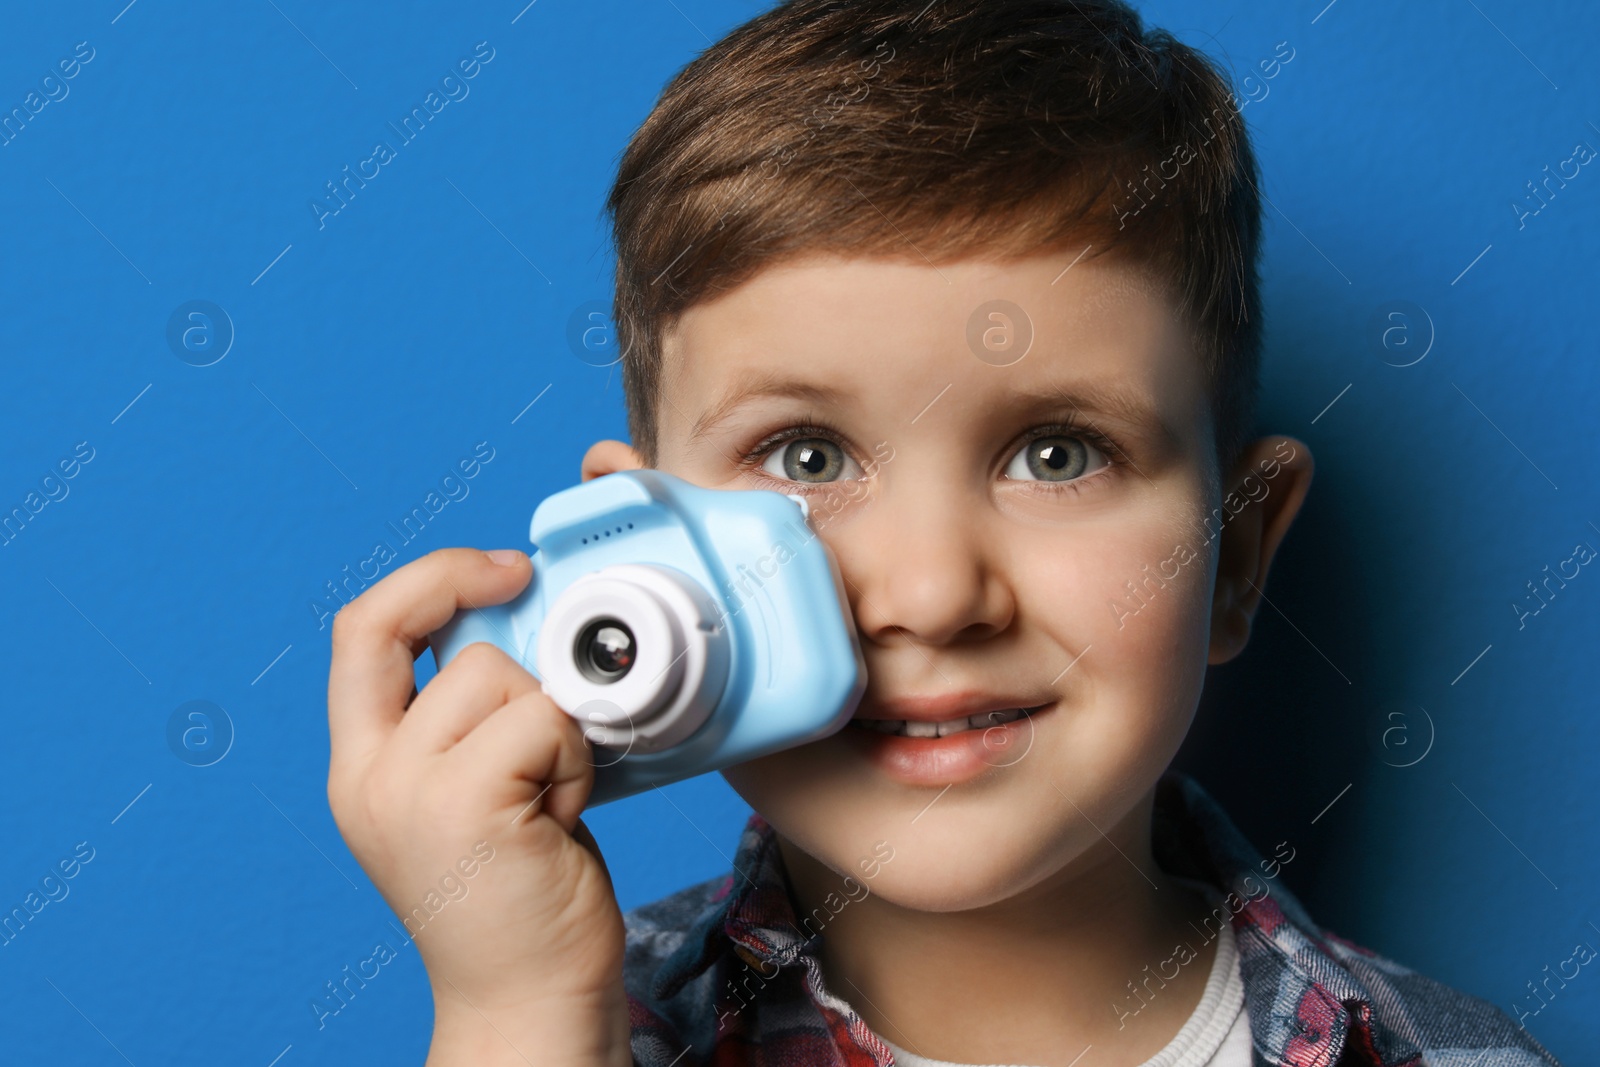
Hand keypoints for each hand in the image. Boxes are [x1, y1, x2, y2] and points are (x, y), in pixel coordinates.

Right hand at [326, 547, 631, 1065]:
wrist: (530, 999)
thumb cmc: (524, 893)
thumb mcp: (472, 792)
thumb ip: (471, 716)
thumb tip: (526, 622)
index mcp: (364, 764)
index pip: (363, 628)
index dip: (431, 578)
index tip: (502, 572)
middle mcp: (369, 775)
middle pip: (439, 640)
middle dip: (513, 663)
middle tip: (539, 725)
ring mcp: (409, 790)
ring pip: (505, 677)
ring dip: (556, 729)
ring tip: (551, 799)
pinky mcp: (464, 804)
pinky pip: (544, 719)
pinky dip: (576, 759)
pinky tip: (564, 819)